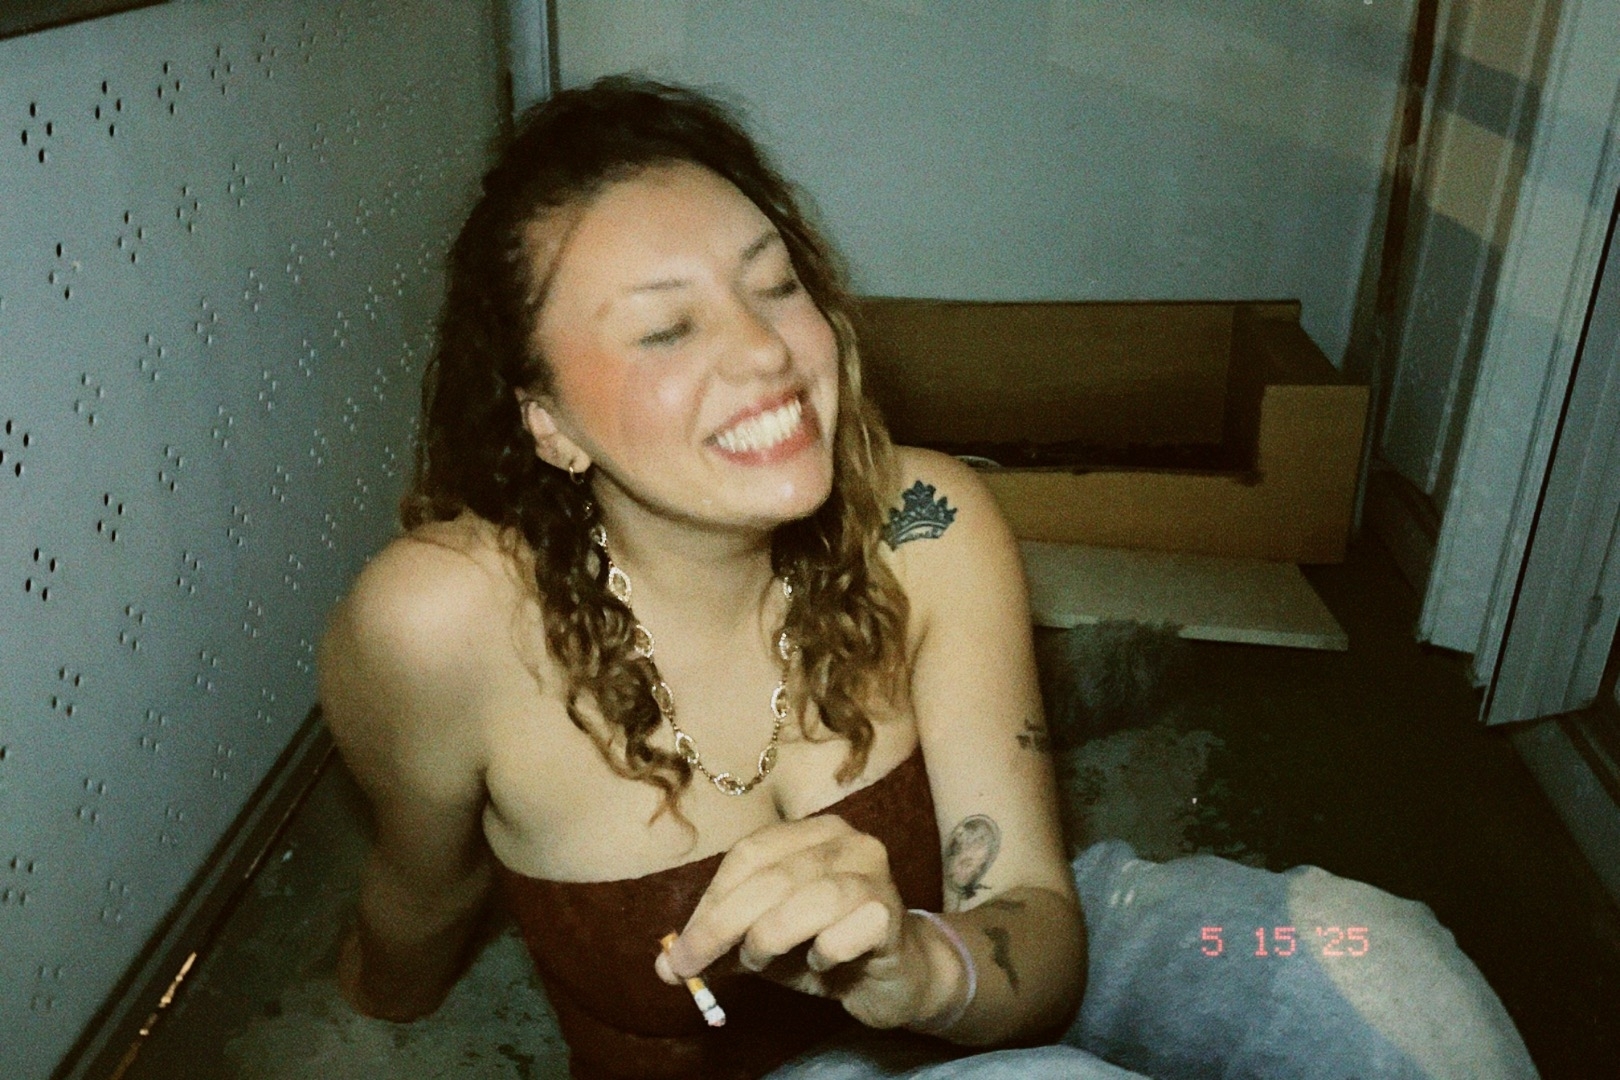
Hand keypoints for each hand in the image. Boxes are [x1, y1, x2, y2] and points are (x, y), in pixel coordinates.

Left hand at [655, 814, 938, 1028]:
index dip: (710, 899)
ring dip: (769, 937)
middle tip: (690, 967)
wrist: (899, 976)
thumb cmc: (827, 948)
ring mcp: (875, 874)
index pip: (749, 853)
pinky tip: (822, 963)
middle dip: (722, 924)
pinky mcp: (892, 914)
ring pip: (809, 898)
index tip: (681, 948)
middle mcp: (847, 841)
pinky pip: (846, 931)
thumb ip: (721, 947)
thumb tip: (664, 964)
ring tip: (759, 961)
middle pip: (772, 875)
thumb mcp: (766, 944)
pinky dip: (823, 953)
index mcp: (812, 833)